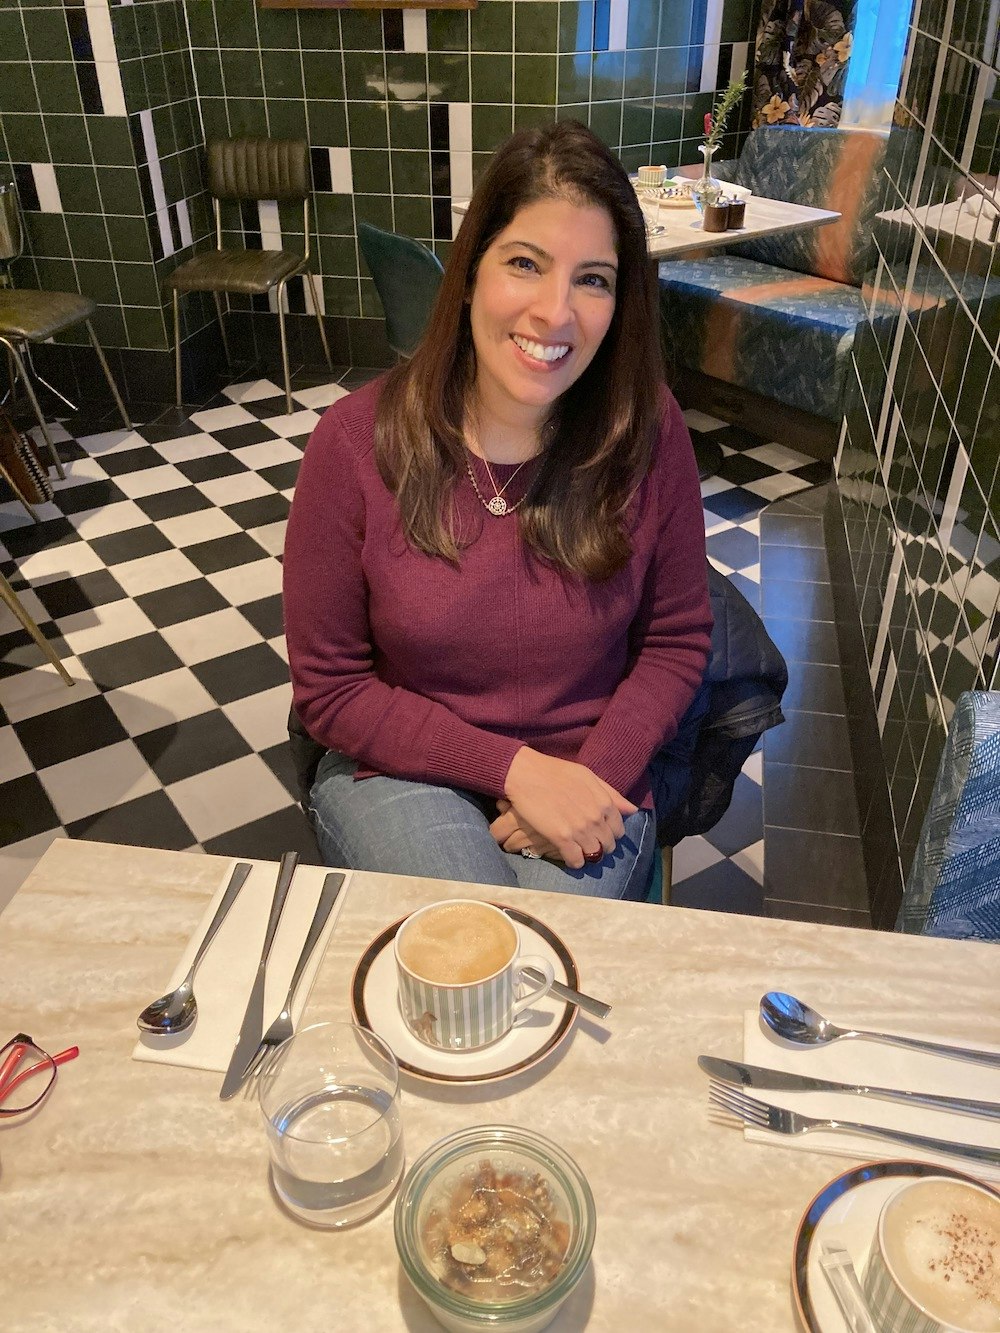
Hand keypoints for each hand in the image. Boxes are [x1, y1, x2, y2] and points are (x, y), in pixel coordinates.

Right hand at [503, 749, 635, 869]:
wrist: (527, 774)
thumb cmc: (556, 772)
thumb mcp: (589, 777)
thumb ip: (611, 794)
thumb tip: (632, 810)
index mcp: (604, 802)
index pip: (618, 830)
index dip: (610, 833)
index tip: (599, 832)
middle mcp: (596, 818)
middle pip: (608, 845)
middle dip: (600, 845)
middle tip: (588, 841)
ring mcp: (579, 829)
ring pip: (594, 854)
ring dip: (588, 854)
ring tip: (578, 849)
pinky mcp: (561, 838)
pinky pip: (576, 861)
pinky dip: (575, 862)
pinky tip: (569, 855)